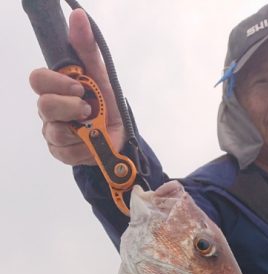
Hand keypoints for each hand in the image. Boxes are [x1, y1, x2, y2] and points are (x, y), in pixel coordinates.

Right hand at [29, 8, 125, 166]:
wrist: (119, 134)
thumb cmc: (106, 102)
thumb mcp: (100, 74)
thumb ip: (87, 48)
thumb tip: (77, 16)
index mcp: (55, 87)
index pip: (38, 80)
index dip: (56, 83)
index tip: (79, 86)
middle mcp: (49, 109)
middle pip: (44, 107)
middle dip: (69, 108)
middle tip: (88, 109)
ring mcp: (52, 132)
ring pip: (55, 132)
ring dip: (80, 130)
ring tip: (93, 128)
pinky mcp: (60, 153)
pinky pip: (66, 152)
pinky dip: (83, 148)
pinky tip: (91, 143)